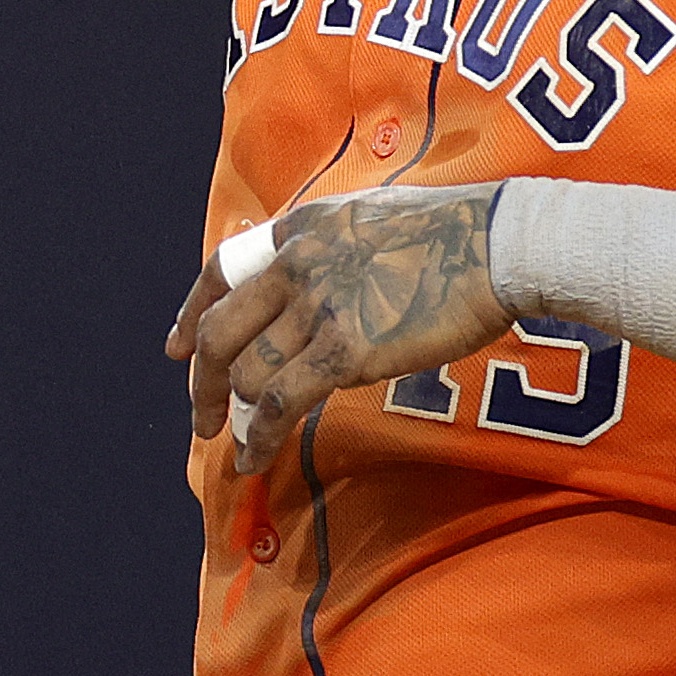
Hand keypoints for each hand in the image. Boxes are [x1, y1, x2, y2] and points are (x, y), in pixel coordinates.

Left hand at [169, 185, 511, 474]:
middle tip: (199, 412)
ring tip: (231, 443)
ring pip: (243, 370)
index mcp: (300, 230)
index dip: (190, 311)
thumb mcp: (372, 218)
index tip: (175, 345)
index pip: (221, 270)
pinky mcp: (345, 350)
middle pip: (218, 328)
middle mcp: (296, 265)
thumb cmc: (458, 235)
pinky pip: (278, 402)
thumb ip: (333, 248)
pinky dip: (257, 436)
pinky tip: (253, 457)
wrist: (499, 244)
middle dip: (198, 378)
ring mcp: (317, 307)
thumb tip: (319, 284)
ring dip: (226, 413)